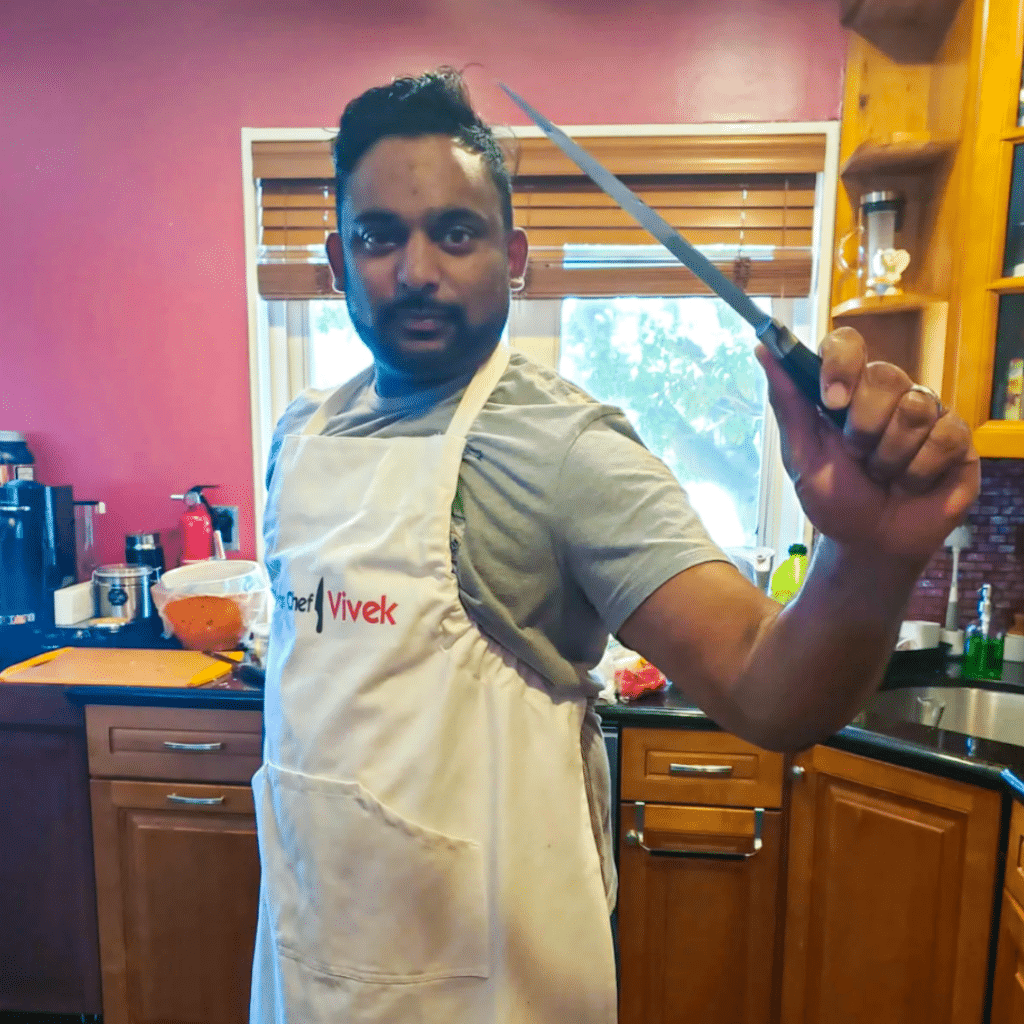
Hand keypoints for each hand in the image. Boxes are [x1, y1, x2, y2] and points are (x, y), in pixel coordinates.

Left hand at [755, 327, 978, 560]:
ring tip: (883, 476)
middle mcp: (888, 393)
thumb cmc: (836, 500)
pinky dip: (919, 471)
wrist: (871, 545)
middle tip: (857, 458)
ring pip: (914, 409)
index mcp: (846, 391)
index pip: (847, 344)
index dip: (841, 364)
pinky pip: (944, 437)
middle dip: (863, 428)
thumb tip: (762, 350)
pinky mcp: (956, 437)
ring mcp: (925, 412)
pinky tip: (912, 483)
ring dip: (889, 457)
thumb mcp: (802, 457)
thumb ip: (787, 404)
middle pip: (884, 375)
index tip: (833, 400)